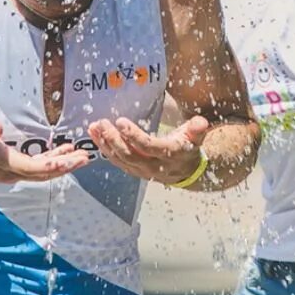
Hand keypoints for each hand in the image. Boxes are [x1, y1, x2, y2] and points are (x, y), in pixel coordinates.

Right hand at [0, 120, 90, 183]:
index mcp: (2, 162)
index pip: (30, 168)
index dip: (49, 166)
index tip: (67, 161)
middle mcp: (11, 172)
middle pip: (42, 174)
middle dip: (65, 167)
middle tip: (85, 159)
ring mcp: (13, 173)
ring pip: (42, 173)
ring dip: (63, 165)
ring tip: (82, 157)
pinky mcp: (15, 169)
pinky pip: (37, 168)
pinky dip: (52, 161)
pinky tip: (64, 152)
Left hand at [88, 115, 209, 184]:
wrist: (187, 172)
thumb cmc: (188, 148)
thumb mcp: (196, 138)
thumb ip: (198, 129)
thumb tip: (201, 122)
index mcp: (168, 155)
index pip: (147, 146)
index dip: (133, 135)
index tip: (120, 121)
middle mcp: (153, 166)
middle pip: (128, 154)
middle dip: (113, 139)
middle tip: (102, 123)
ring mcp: (141, 170)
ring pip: (119, 159)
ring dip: (105, 144)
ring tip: (93, 127)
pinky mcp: (133, 170)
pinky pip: (116, 161)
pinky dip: (104, 150)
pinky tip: (96, 137)